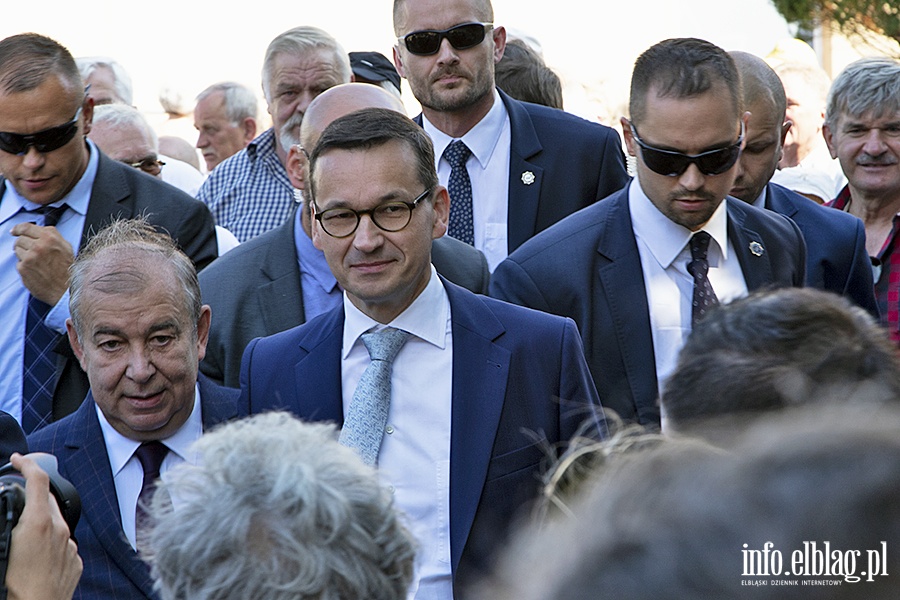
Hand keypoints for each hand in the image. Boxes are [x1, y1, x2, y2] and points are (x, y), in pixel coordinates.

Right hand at [5, 453, 81, 599]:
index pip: (37, 480)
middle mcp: (59, 530)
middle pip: (47, 500)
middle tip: (16, 496)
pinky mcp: (75, 561)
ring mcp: (69, 546)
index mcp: (39, 523)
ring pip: (57, 521)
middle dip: (32, 493)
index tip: (19, 460)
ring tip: (23, 532)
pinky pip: (64, 542)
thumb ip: (5, 523)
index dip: (27, 464)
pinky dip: (51, 541)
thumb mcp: (1, 546)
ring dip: (42, 519)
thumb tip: (7, 513)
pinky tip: (37, 554)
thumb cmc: (13, 588)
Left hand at [11, 223, 73, 305]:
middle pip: (20, 239)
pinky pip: (18, 263)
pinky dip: (24, 266)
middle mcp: (38, 246)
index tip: (15, 231)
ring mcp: (29, 257)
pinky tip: (35, 270)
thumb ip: (52, 235)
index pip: (26, 227)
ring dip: (23, 254)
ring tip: (36, 262)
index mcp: (49, 238)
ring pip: (17, 250)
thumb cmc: (68, 269)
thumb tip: (38, 229)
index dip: (18, 228)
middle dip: (23, 244)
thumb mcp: (66, 247)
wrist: (66, 289)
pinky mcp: (23, 268)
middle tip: (31, 251)